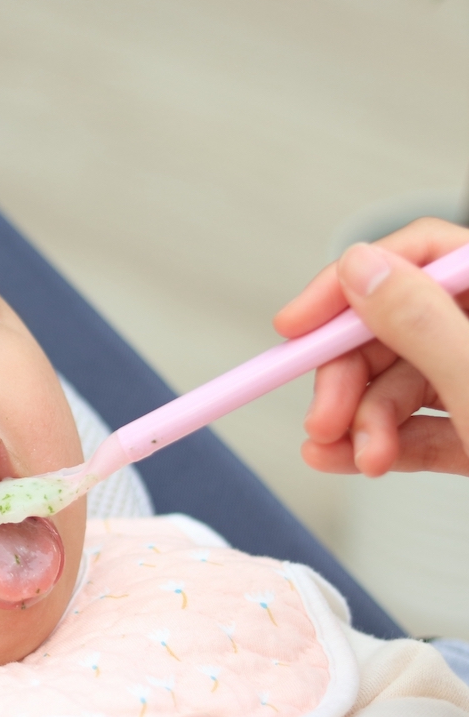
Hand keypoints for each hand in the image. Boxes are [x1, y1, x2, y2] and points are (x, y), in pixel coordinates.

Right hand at [273, 218, 468, 476]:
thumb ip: (421, 320)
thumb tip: (361, 268)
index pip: (418, 254)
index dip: (348, 285)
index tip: (295, 326)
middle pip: (397, 329)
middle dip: (349, 380)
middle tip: (322, 418)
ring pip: (402, 384)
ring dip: (361, 424)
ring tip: (351, 456)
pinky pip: (421, 427)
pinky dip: (382, 446)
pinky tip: (351, 461)